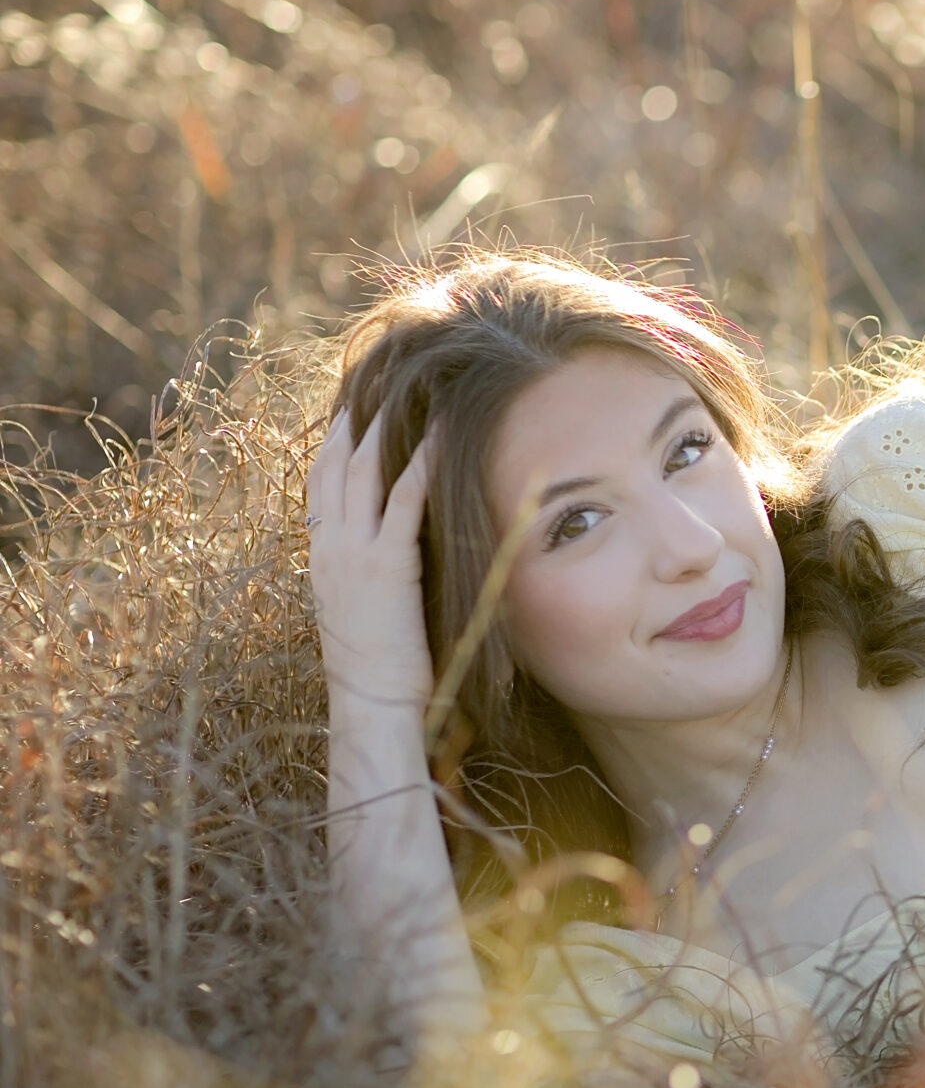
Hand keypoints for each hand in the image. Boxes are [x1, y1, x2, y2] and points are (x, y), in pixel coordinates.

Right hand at [305, 409, 439, 716]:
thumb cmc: (378, 672)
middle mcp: (329, 549)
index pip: (319, 484)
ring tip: (408, 390)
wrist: (372, 708)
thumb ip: (369, 577)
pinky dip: (422, 464)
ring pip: (362, 472)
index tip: (349, 408)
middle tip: (373, 380)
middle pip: (331, 464)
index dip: (333, 442)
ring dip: (385, 427)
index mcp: (321, 559)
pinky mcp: (387, 567)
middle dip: (351, 418)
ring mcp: (352, 556)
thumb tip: (392, 557)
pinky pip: (404, 502)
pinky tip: (442, 437)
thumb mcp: (363, 613)